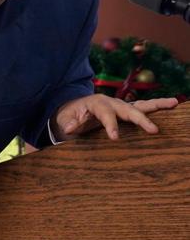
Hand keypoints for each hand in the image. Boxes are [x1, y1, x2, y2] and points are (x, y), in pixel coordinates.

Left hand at [51, 95, 177, 140]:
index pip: (105, 114)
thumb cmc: (69, 115)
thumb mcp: (65, 119)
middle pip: (128, 109)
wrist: (73, 109)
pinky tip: (173, 105)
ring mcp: (121, 106)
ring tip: (174, 102)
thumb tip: (69, 129)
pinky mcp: (126, 110)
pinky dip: (157, 107)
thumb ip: (69, 123)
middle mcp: (112, 102)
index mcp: (96, 103)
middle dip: (141, 119)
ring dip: (157, 105)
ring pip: (141, 105)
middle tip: (154, 130)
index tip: (115, 138)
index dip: (110, 125)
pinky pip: (143, 108)